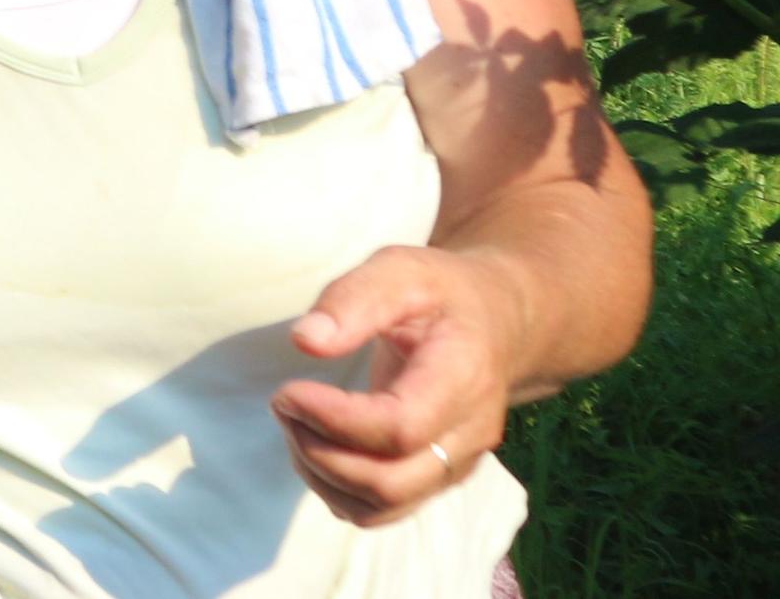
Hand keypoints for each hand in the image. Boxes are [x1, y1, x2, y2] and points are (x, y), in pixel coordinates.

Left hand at [270, 245, 520, 527]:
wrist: (496, 323)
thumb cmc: (442, 293)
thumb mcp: (401, 269)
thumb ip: (354, 298)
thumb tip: (305, 341)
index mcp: (464, 377)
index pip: (401, 428)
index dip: (334, 420)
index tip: (288, 390)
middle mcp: (469, 433)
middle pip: (390, 483)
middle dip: (318, 451)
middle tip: (283, 402)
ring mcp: (456, 464)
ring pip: (382, 506)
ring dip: (320, 473)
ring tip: (294, 419)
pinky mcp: (436, 478)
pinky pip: (380, 511)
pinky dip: (334, 488)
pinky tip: (315, 441)